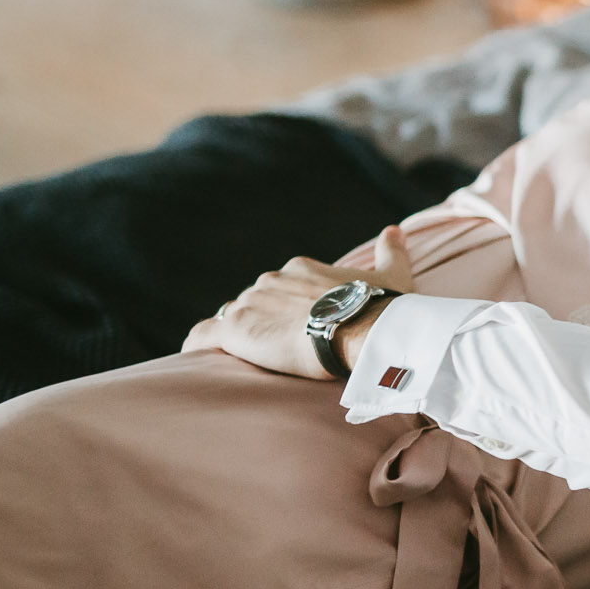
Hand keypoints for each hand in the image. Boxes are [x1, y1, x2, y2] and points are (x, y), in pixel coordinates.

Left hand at [183, 226, 415, 378]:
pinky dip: (199, 342)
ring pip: (234, 317)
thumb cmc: (379, 306)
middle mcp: (270, 280)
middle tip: (278, 347)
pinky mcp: (235, 328)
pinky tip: (195, 355)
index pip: (281, 287)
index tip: (299, 325)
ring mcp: (250, 302)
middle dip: (263, 320)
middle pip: (256, 301)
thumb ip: (390, 251)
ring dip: (238, 333)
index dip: (288, 307)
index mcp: (300, 269)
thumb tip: (394, 230)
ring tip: (244, 357)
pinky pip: (204, 334)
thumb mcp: (392, 276)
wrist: (362, 331)